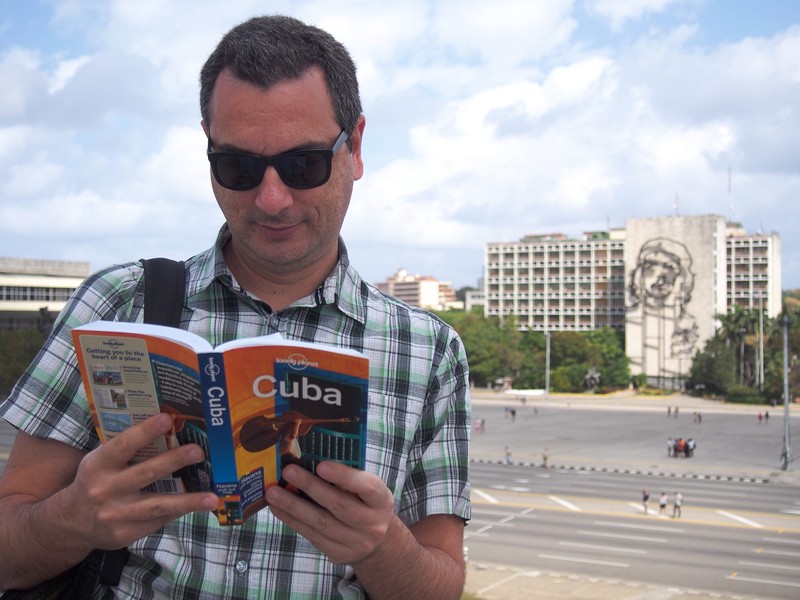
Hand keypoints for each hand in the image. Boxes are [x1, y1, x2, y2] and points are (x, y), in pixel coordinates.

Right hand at [62, 413, 218, 549]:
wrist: (71, 522)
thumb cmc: (96, 481)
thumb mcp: (100, 462)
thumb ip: (127, 450)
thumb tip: (169, 428)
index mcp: (98, 465)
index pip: (123, 445)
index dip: (145, 431)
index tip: (168, 419)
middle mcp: (105, 490)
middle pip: (146, 473)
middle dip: (175, 461)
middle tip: (199, 451)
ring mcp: (116, 514)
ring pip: (158, 505)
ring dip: (189, 501)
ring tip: (212, 497)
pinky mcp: (125, 533)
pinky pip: (158, 520)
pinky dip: (180, 511)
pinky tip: (200, 505)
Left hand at [265, 462, 394, 563]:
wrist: (377, 541)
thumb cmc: (365, 503)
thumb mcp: (367, 489)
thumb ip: (348, 477)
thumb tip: (311, 459)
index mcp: (382, 500)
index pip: (366, 487)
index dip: (343, 476)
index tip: (321, 465)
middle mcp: (372, 524)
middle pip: (338, 506)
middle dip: (310, 487)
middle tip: (288, 471)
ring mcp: (356, 542)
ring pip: (320, 523)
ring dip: (293, 507)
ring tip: (273, 493)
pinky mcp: (339, 554)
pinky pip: (312, 536)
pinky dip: (292, 521)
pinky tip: (278, 509)